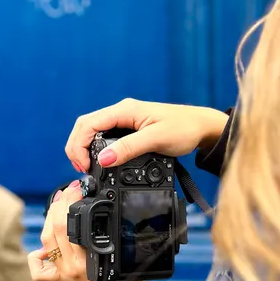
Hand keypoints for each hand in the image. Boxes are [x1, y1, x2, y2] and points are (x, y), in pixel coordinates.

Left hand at [29, 182, 145, 280]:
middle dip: (59, 204)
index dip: (70, 201)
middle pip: (55, 228)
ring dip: (49, 219)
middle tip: (69, 191)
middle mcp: (72, 266)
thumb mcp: (123, 253)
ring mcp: (63, 272)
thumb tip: (104, 205)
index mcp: (88, 259)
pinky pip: (39, 269)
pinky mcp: (59, 279)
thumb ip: (113, 234)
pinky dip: (37, 255)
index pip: (70, 224)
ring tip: (58, 205)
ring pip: (46, 240)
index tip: (78, 188)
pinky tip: (45, 246)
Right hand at [66, 99, 226, 171]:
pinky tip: (101, 162)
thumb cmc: (184, 128)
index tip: (83, 166)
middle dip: (77, 147)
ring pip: (93, 131)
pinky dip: (97, 149)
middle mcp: (121, 112)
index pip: (87, 123)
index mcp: (124, 110)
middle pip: (85, 126)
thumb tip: (103, 160)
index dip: (78, 145)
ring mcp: (125, 120)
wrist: (202, 127)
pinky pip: (105, 136)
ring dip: (85, 148)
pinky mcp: (130, 128)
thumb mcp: (156, 139)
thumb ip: (129, 149)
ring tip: (88, 168)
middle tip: (82, 170)